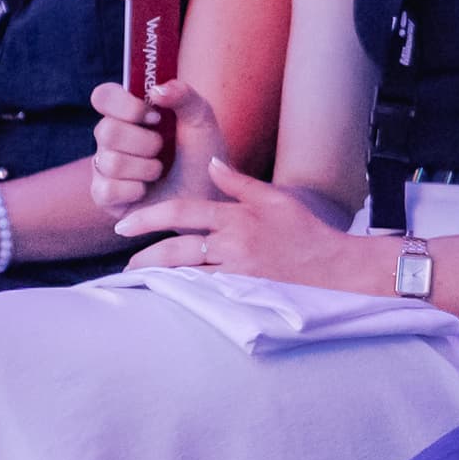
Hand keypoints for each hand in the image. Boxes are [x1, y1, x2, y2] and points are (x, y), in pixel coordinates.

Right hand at [90, 76, 222, 217]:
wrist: (208, 195)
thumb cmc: (202, 154)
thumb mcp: (201, 120)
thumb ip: (184, 96)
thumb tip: (156, 90)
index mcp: (128, 113)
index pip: (103, 96)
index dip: (124, 105)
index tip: (154, 117)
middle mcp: (110, 137)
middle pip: (106, 131)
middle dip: (146, 143)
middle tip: (163, 149)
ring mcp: (104, 166)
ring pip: (110, 162)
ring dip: (147, 169)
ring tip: (160, 171)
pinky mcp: (103, 195)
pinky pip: (107, 190)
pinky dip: (135, 191)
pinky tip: (146, 190)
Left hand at [116, 157, 371, 287]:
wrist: (335, 267)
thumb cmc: (306, 231)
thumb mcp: (276, 198)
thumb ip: (239, 182)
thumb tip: (210, 163)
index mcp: (237, 216)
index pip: (182, 211)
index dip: (148, 217)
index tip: (124, 225)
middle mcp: (233, 243)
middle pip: (175, 248)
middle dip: (144, 256)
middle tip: (126, 263)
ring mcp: (237, 270)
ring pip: (185, 274)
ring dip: (158, 278)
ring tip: (140, 280)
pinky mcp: (243, 292)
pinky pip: (203, 293)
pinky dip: (181, 294)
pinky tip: (166, 296)